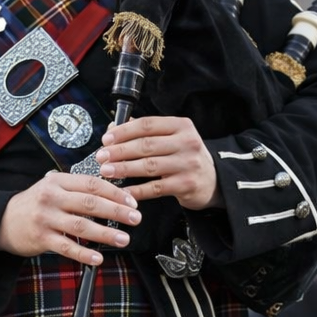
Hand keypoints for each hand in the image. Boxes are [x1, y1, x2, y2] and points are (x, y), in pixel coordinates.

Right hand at [0, 172, 141, 263]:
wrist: (2, 221)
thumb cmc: (35, 204)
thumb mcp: (53, 188)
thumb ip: (78, 189)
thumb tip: (113, 193)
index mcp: (58, 181)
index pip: (92, 184)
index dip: (114, 193)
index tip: (132, 202)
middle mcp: (52, 197)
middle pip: (90, 203)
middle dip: (116, 211)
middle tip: (135, 219)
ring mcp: (46, 218)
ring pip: (81, 225)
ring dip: (105, 233)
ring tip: (124, 239)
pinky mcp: (41, 238)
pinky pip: (67, 247)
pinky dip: (84, 253)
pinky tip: (98, 258)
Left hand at [96, 116, 221, 210]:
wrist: (214, 181)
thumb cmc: (187, 158)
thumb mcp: (173, 138)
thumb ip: (147, 132)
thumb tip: (114, 128)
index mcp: (181, 126)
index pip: (147, 125)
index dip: (123, 132)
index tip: (106, 139)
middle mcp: (186, 143)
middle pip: (146, 145)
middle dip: (119, 151)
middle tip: (101, 156)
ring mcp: (187, 164)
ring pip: (149, 166)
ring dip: (124, 169)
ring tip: (107, 171)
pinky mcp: (185, 185)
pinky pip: (155, 188)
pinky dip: (137, 190)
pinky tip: (123, 191)